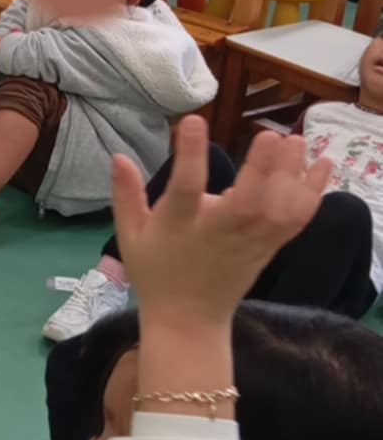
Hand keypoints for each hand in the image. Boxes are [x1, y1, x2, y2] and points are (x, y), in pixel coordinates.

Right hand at [111, 117, 331, 327]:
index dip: (189, 156)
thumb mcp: (130, 234)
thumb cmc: (156, 271)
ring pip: (277, 211)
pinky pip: (296, 220)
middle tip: (269, 135)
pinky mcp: (269, 247)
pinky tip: (322, 163)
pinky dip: (313, 193)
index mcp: (179, 227)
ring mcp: (249, 242)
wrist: (189, 319)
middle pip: (245, 204)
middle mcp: (218, 234)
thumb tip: (117, 155)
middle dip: (260, 170)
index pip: (184, 190)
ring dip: (292, 175)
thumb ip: (125, 194)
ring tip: (296, 140)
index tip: (192, 121)